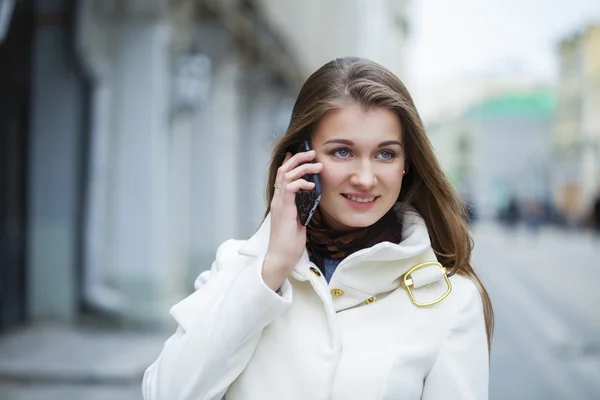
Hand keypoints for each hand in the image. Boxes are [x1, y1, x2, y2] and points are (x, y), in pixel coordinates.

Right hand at [262, 150, 322, 290]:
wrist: (281, 258)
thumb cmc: (290, 242)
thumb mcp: (299, 221)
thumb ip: (301, 208)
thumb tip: (310, 200)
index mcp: (281, 201)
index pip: (283, 175)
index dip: (290, 162)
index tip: (301, 153)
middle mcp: (278, 199)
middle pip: (284, 170)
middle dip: (298, 158)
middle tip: (312, 152)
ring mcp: (279, 204)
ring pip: (286, 176)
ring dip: (303, 168)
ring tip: (317, 165)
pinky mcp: (284, 210)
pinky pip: (290, 189)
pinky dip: (301, 183)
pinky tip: (312, 185)